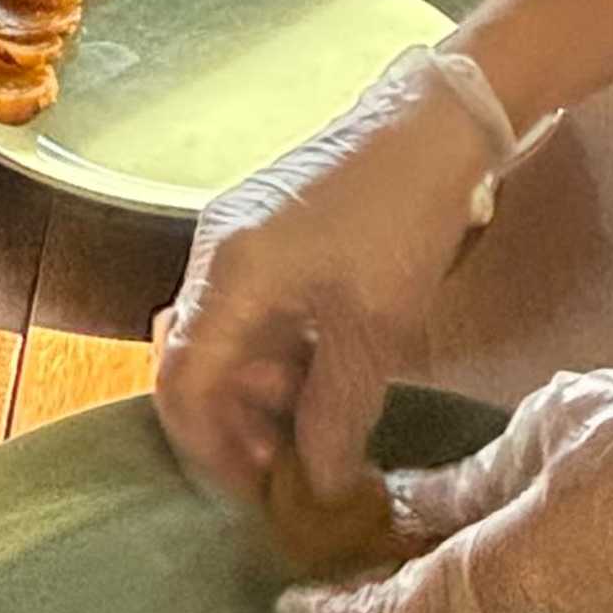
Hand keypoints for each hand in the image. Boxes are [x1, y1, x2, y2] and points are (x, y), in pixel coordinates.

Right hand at [152, 40, 519, 499]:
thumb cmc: (400, 222)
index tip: (259, 488)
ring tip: (318, 419)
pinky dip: (273, 350)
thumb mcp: (374, 332)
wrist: (433, 124)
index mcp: (227, 277)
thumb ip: (336, 416)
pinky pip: (245, 307)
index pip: (180, 384)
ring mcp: (233, 236)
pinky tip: (322, 369)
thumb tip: (316, 485)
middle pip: (192, 361)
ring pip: (220, 336)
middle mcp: (212, 254)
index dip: (209, 448)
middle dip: (235, 421)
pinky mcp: (262, 228)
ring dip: (258, 388)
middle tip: (292, 461)